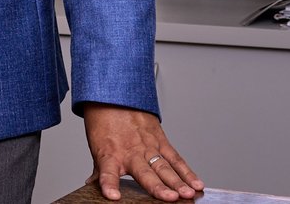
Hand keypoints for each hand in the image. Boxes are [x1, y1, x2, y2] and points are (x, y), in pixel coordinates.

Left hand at [83, 103, 203, 200]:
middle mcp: (131, 152)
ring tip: (188, 194)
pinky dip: (187, 172)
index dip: (109, 184)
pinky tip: (196, 184)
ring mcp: (148, 147)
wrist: (113, 95)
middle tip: (170, 198)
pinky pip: (176, 158)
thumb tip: (92, 185)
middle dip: (158, 187)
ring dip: (178, 181)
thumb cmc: (103, 122)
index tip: (112, 196)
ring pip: (165, 167)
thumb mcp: (96, 146)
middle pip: (145, 173)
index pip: (107, 173)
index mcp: (110, 155)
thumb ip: (101, 170)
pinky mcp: (160, 141)